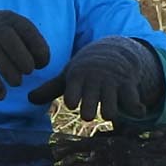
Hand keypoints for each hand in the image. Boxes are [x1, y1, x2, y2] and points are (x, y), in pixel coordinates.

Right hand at [0, 11, 50, 104]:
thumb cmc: (5, 36)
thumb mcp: (18, 31)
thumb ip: (34, 44)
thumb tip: (41, 63)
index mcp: (12, 20)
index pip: (27, 31)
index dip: (38, 48)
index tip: (42, 64)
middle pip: (9, 40)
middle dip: (22, 58)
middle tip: (29, 71)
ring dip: (9, 72)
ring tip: (17, 83)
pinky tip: (1, 95)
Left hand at [49, 35, 164, 119]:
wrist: (115, 50)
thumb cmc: (87, 69)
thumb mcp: (69, 75)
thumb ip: (50, 88)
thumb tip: (29, 99)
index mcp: (77, 78)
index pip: (70, 97)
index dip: (72, 101)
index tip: (73, 102)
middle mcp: (94, 81)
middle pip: (88, 110)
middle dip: (88, 113)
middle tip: (89, 111)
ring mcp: (112, 84)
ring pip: (109, 111)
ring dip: (109, 114)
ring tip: (109, 111)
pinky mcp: (128, 85)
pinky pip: (132, 104)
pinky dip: (135, 110)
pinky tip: (136, 110)